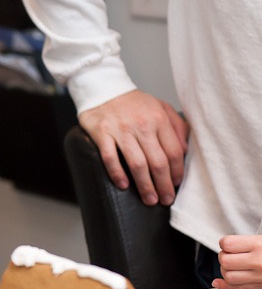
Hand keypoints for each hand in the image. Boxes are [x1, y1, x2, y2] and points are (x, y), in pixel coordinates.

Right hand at [79, 90, 188, 205]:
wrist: (103, 89)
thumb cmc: (133, 103)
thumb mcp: (160, 107)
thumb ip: (176, 126)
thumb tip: (185, 150)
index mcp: (159, 119)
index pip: (173, 152)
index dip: (177, 172)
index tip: (176, 185)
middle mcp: (142, 125)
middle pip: (157, 161)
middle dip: (163, 185)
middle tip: (165, 200)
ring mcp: (121, 130)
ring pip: (137, 163)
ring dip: (144, 185)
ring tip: (149, 199)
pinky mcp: (102, 133)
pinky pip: (110, 158)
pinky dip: (117, 174)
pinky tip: (124, 185)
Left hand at [213, 235, 261, 288]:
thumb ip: (246, 242)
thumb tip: (225, 245)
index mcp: (258, 245)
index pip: (228, 244)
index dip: (224, 243)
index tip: (227, 244)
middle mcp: (258, 261)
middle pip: (225, 261)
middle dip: (224, 256)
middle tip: (231, 254)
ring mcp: (260, 276)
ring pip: (228, 276)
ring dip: (226, 271)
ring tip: (234, 265)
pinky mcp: (261, 286)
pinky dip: (225, 286)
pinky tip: (219, 282)